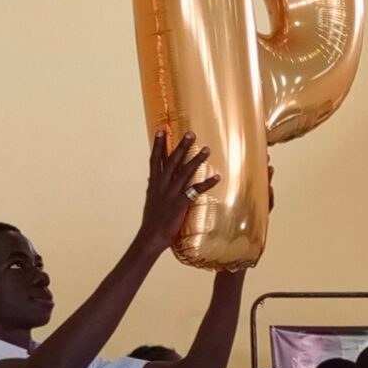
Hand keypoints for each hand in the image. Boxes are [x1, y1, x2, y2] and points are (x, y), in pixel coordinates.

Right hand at [138, 130, 218, 247]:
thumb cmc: (152, 220)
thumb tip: (152, 176)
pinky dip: (206, 184)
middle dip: (181, 146)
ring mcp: (170, 194)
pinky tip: (217, 177)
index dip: (158, 145)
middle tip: (191, 133)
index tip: (161, 130)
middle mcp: (162, 186)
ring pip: (184, 173)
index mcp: (154, 184)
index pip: (155, 160)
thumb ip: (154, 186)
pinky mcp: (179, 204)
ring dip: (196, 160)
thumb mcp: (151, 199)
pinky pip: (195, 191)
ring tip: (207, 149)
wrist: (150, 237)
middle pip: (172, 161)